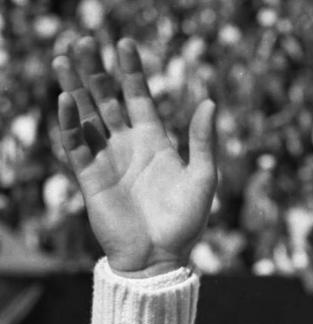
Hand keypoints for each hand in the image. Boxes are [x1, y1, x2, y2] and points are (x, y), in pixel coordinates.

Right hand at [53, 36, 216, 276]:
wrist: (161, 257)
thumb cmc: (186, 221)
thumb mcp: (203, 177)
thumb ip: (202, 140)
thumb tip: (210, 102)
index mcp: (155, 142)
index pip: (138, 97)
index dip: (131, 71)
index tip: (125, 43)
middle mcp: (127, 145)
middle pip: (106, 99)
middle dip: (96, 71)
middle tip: (84, 41)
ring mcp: (107, 159)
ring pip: (86, 115)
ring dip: (75, 88)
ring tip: (64, 58)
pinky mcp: (90, 178)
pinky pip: (76, 145)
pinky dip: (70, 123)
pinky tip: (66, 100)